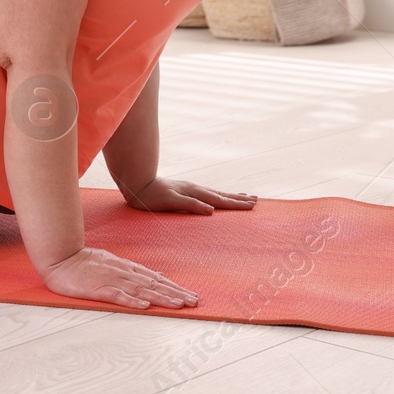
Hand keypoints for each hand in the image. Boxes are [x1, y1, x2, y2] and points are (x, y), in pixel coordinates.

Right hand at [41, 246, 198, 308]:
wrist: (60, 257)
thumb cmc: (84, 262)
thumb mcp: (112, 262)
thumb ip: (133, 271)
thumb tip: (156, 276)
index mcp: (126, 268)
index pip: (155, 279)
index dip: (174, 287)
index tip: (190, 295)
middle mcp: (123, 273)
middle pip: (153, 285)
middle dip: (175, 294)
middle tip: (194, 302)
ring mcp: (110, 280)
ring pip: (141, 290)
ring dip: (161, 298)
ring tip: (179, 305)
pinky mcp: (97, 289)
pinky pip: (117, 296)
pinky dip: (131, 301)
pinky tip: (145, 306)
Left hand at [123, 177, 256, 214]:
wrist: (136, 184)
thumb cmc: (151, 196)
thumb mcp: (170, 202)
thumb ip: (190, 205)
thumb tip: (211, 210)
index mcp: (194, 193)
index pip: (220, 201)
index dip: (236, 204)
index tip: (252, 205)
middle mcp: (195, 189)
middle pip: (222, 195)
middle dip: (238, 199)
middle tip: (256, 200)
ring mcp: (190, 189)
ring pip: (216, 193)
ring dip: (231, 196)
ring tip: (244, 196)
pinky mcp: (184, 191)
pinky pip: (207, 194)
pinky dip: (218, 196)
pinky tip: (217, 198)